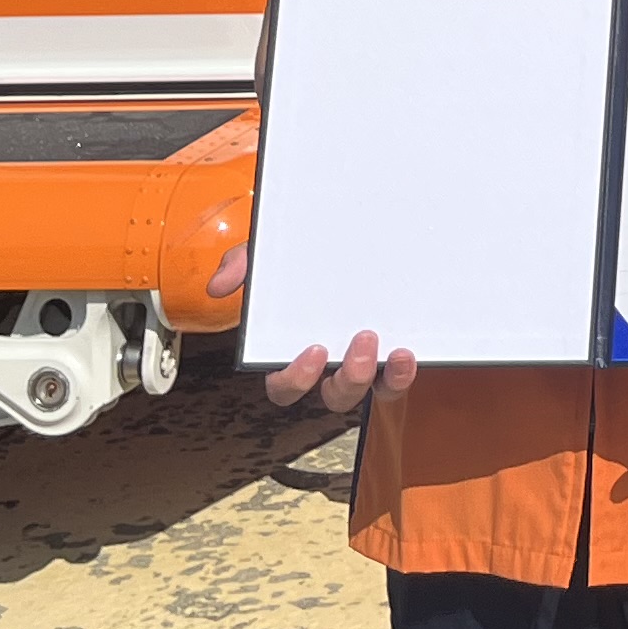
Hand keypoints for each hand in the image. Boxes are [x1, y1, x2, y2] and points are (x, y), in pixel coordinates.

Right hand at [206, 247, 416, 414]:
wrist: (354, 232)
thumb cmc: (304, 256)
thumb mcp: (271, 252)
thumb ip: (244, 263)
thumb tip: (219, 286)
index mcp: (295, 351)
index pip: (285, 387)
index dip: (296, 380)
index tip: (314, 350)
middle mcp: (331, 364)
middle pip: (335, 396)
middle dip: (348, 379)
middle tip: (363, 339)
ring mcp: (365, 362)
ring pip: (372, 392)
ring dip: (384, 379)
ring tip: (396, 350)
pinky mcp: (392, 354)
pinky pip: (397, 380)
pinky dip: (403, 374)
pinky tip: (407, 353)